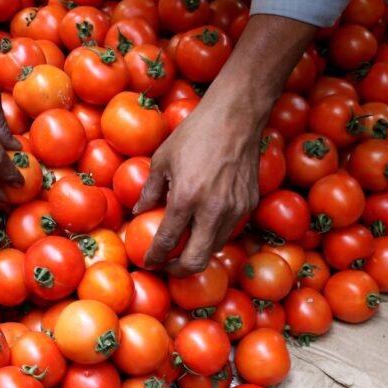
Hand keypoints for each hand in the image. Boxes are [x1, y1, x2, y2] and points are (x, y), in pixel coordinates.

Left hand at [133, 14, 316, 276]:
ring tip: (183, 246)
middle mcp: (212, 210)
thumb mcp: (162, 159)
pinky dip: (213, 235)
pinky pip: (228, 231)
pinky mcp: (249, 204)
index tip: (148, 262)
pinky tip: (202, 225)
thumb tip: (138, 212)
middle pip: (196, 260)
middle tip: (167, 265)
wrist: (236, 117)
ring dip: (197, 252)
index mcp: (187, 198)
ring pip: (214, 248)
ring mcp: (234, 210)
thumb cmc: (194, 133)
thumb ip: (150, 190)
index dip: (155, 258)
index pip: (167, 242)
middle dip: (178, 270)